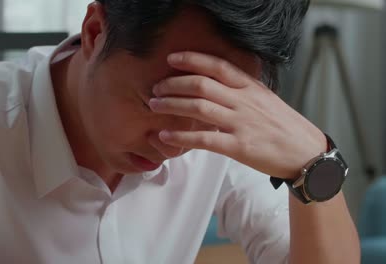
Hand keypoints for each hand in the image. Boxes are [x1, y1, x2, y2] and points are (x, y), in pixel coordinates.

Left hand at [149, 52, 326, 179]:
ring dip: (171, 105)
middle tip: (156, 87)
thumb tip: (215, 85)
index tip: (172, 59)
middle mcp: (243, 101)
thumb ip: (241, 91)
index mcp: (250, 87)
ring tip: (153, 106)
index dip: (192, 60)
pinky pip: (204, 139)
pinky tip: (165, 136)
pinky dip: (181, 137)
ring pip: (199, 108)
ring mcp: (241, 123)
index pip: (217, 66)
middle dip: (173, 84)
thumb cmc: (284, 126)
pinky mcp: (239, 146)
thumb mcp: (265, 99)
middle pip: (201, 84)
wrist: (305, 153)